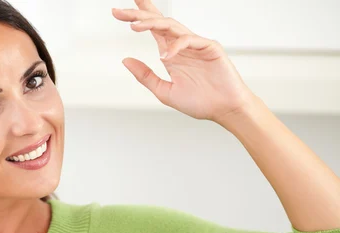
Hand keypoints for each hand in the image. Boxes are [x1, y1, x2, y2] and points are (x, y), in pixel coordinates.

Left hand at [112, 0, 256, 122]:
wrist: (224, 111)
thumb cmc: (200, 102)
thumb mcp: (164, 91)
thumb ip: (145, 76)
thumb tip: (125, 60)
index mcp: (171, 53)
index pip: (153, 28)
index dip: (138, 16)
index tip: (118, 12)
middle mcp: (182, 45)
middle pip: (158, 22)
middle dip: (139, 14)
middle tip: (118, 12)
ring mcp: (196, 44)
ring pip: (171, 26)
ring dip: (151, 23)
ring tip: (133, 25)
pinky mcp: (210, 48)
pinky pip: (189, 40)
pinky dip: (176, 46)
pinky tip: (164, 55)